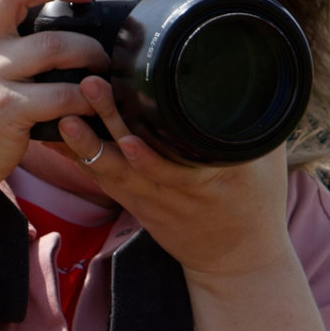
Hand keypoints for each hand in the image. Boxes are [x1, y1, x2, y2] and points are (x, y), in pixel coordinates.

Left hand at [51, 78, 292, 282]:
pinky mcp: (138, 207)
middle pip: (137, 152)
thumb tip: (254, 68)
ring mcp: (154, 201)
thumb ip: (256, 119)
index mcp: (215, 174)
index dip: (154, 121)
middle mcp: (180, 189)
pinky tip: (62, 139)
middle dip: (112, 118)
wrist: (239, 262)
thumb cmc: (257, 203)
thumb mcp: (267, 158)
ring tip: (68, 115)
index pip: (182, 143)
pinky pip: (105, 183)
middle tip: (92, 85)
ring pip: (114, 170)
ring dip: (89, 142)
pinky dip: (84, 161)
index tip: (135, 92)